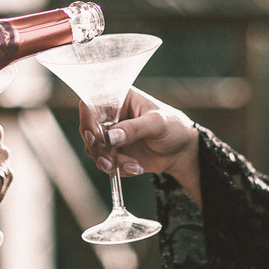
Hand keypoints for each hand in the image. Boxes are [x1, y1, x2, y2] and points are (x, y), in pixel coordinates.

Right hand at [81, 88, 200, 201]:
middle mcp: (110, 116)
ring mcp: (110, 136)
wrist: (181, 151)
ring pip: (94, 149)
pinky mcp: (114, 153)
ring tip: (132, 164)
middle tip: (110, 160)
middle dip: (98, 148)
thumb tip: (110, 137)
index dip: (87, 119)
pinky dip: (118, 169)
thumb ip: (134, 129)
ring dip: (109, 161)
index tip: (95, 137)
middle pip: (87, 130)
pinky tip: (136, 167)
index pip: (91, 103)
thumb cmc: (173, 127)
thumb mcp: (157, 124)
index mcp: (119, 99)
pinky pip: (104, 163)